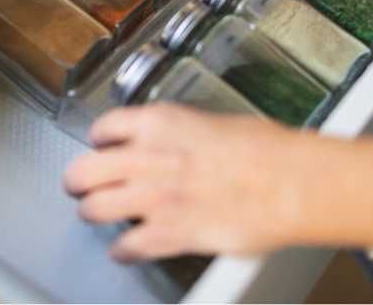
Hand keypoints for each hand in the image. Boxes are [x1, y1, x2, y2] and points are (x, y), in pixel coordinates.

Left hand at [62, 103, 308, 261]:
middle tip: (85, 186)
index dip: (101, 141)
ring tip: (104, 216)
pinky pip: (124, 247)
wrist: (291, 184)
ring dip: (97, 213)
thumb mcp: (225, 124)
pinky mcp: (167, 235)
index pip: (106, 127)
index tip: (103, 147)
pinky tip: (129, 249)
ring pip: (93, 209)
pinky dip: (124, 250)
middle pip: (83, 171)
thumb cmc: (273, 152)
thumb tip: (193, 144)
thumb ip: (194, 135)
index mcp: (164, 123)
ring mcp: (153, 199)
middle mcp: (149, 159)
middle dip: (81, 181)